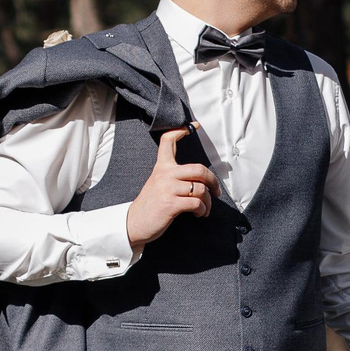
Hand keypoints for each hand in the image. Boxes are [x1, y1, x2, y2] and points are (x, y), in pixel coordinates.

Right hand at [124, 127, 216, 246]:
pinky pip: (197, 203)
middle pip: (199, 169)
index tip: (193, 126)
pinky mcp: (171, 204)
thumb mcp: (158, 184)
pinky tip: (199, 214)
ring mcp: (168, 189)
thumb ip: (174, 177)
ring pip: (201, 189)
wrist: (133, 224)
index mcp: (161, 167)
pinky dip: (202, 210)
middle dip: (213, 181)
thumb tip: (200, 180)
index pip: (168, 141)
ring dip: (208, 202)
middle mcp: (164, 175)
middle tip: (216, 191)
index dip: (181, 130)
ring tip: (204, 209)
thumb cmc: (150, 205)